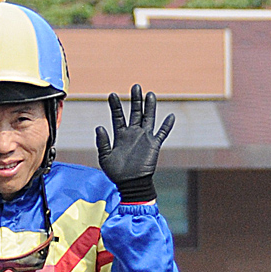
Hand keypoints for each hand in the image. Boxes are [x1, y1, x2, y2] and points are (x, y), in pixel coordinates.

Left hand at [96, 85, 174, 199]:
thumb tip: (99, 127)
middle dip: (135, 100)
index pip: (118, 116)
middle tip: (135, 86)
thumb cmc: (116, 173)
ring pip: (148, 118)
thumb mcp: (105, 158)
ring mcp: (144, 138)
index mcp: (121, 135)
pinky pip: (162, 133)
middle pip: (135, 113)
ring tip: (149, 94)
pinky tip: (171, 116)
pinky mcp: (154, 145)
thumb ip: (102, 143)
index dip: (115, 106)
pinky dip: (167, 126)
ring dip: (149, 106)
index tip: (111, 95)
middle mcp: (133, 133)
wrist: (130, 184)